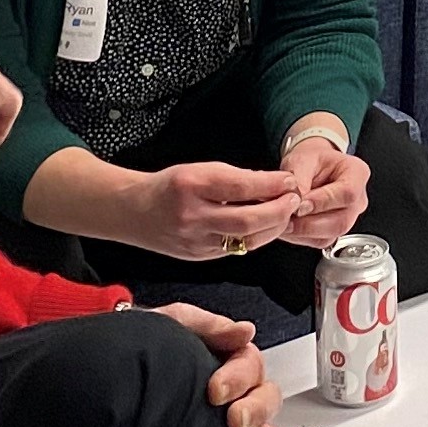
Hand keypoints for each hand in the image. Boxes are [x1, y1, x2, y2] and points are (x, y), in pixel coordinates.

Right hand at [121, 161, 309, 262]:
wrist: (132, 212)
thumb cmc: (167, 186)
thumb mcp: (199, 169)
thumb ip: (235, 177)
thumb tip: (273, 183)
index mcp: (191, 185)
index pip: (241, 187)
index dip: (272, 185)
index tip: (289, 181)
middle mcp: (192, 215)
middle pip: (248, 221)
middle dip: (279, 212)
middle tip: (294, 200)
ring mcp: (195, 241)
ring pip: (245, 241)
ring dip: (272, 228)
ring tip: (285, 214)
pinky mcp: (199, 257)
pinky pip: (235, 249)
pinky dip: (255, 238)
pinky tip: (265, 227)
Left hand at [145, 301, 287, 426]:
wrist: (107, 377)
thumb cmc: (142, 348)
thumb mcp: (170, 325)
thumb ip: (204, 325)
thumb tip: (244, 332)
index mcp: (225, 361)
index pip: (250, 365)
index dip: (240, 376)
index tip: (216, 390)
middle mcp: (232, 393)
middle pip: (263, 397)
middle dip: (255, 408)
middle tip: (233, 419)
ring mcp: (226, 424)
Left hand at [276, 127, 371, 249]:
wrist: (310, 166)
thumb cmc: (311, 159)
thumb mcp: (303, 158)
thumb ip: (300, 178)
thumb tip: (295, 201)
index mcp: (357, 174)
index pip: (347, 193)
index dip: (323, 202)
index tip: (300, 205)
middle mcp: (358, 199)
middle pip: (342, 221)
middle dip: (310, 223)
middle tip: (287, 217)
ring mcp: (348, 217)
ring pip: (331, 235)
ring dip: (303, 232)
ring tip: (283, 222)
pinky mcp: (334, 231)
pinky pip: (321, 241)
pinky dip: (301, 237)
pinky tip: (288, 227)